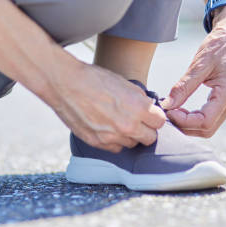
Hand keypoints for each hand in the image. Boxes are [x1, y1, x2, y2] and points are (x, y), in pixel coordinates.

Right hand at [45, 61, 166, 152]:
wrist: (65, 83)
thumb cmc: (94, 79)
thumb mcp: (124, 83)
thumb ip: (140, 99)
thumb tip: (149, 108)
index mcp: (138, 108)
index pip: (160, 122)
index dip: (154, 116)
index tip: (149, 114)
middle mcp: (128, 125)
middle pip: (150, 138)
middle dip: (146, 129)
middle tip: (137, 120)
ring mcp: (112, 137)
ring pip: (132, 144)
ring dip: (129, 135)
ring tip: (118, 121)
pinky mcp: (97, 143)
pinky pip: (115, 148)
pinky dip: (114, 140)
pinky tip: (107, 127)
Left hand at [160, 5, 225, 137]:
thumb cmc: (219, 45)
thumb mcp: (200, 63)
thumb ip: (183, 86)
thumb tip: (167, 104)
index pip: (204, 121)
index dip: (183, 121)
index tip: (168, 111)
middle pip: (207, 129)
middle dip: (185, 126)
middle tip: (166, 114)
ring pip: (209, 127)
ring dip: (189, 125)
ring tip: (172, 112)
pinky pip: (211, 118)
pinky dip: (195, 119)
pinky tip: (181, 110)